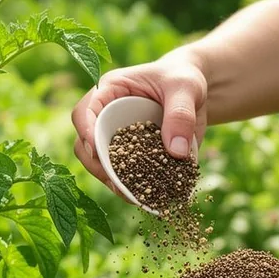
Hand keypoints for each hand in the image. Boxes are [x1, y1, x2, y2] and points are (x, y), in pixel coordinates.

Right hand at [70, 51, 208, 197]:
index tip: (96, 150)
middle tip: (117, 182)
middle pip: (84, 144)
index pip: (84, 111)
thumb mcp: (186, 88)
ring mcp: (114, 137)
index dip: (85, 131)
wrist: (194, 92)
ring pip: (99, 164)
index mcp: (109, 91)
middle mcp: (104, 116)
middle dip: (97, 165)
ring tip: (133, 197)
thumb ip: (181, 115)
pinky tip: (145, 199)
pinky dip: (131, 187)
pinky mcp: (129, 155)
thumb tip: (176, 153)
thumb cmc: (183, 79)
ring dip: (112, 181)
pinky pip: (122, 174)